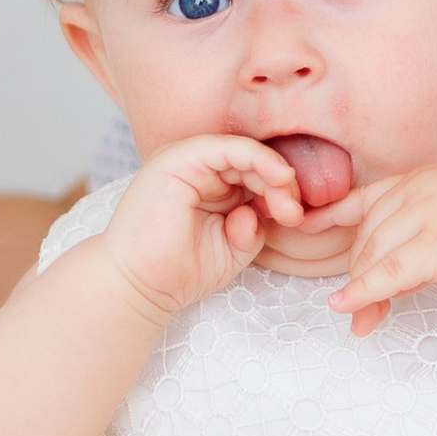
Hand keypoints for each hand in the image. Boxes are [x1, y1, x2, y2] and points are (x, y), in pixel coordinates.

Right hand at [99, 133, 305, 323]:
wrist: (139, 288)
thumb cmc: (179, 272)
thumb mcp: (233, 249)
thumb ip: (255, 227)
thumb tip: (265, 210)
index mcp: (208, 183)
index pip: (255, 173)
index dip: (282, 191)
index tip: (297, 219)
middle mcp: (196, 167)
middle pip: (253, 161)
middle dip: (283, 185)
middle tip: (295, 215)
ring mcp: (184, 160)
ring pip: (243, 151)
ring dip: (274, 173)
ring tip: (288, 204)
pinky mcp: (176, 159)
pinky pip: (226, 147)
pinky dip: (257, 158)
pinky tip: (278, 178)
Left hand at [330, 162, 436, 335]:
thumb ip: (429, 231)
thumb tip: (397, 273)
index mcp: (425, 174)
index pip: (367, 198)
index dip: (332, 215)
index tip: (306, 229)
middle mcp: (421, 187)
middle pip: (368, 234)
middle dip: (356, 275)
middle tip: (354, 313)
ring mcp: (430, 212)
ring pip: (375, 255)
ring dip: (361, 291)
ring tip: (362, 323)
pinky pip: (391, 272)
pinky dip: (364, 292)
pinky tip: (350, 309)